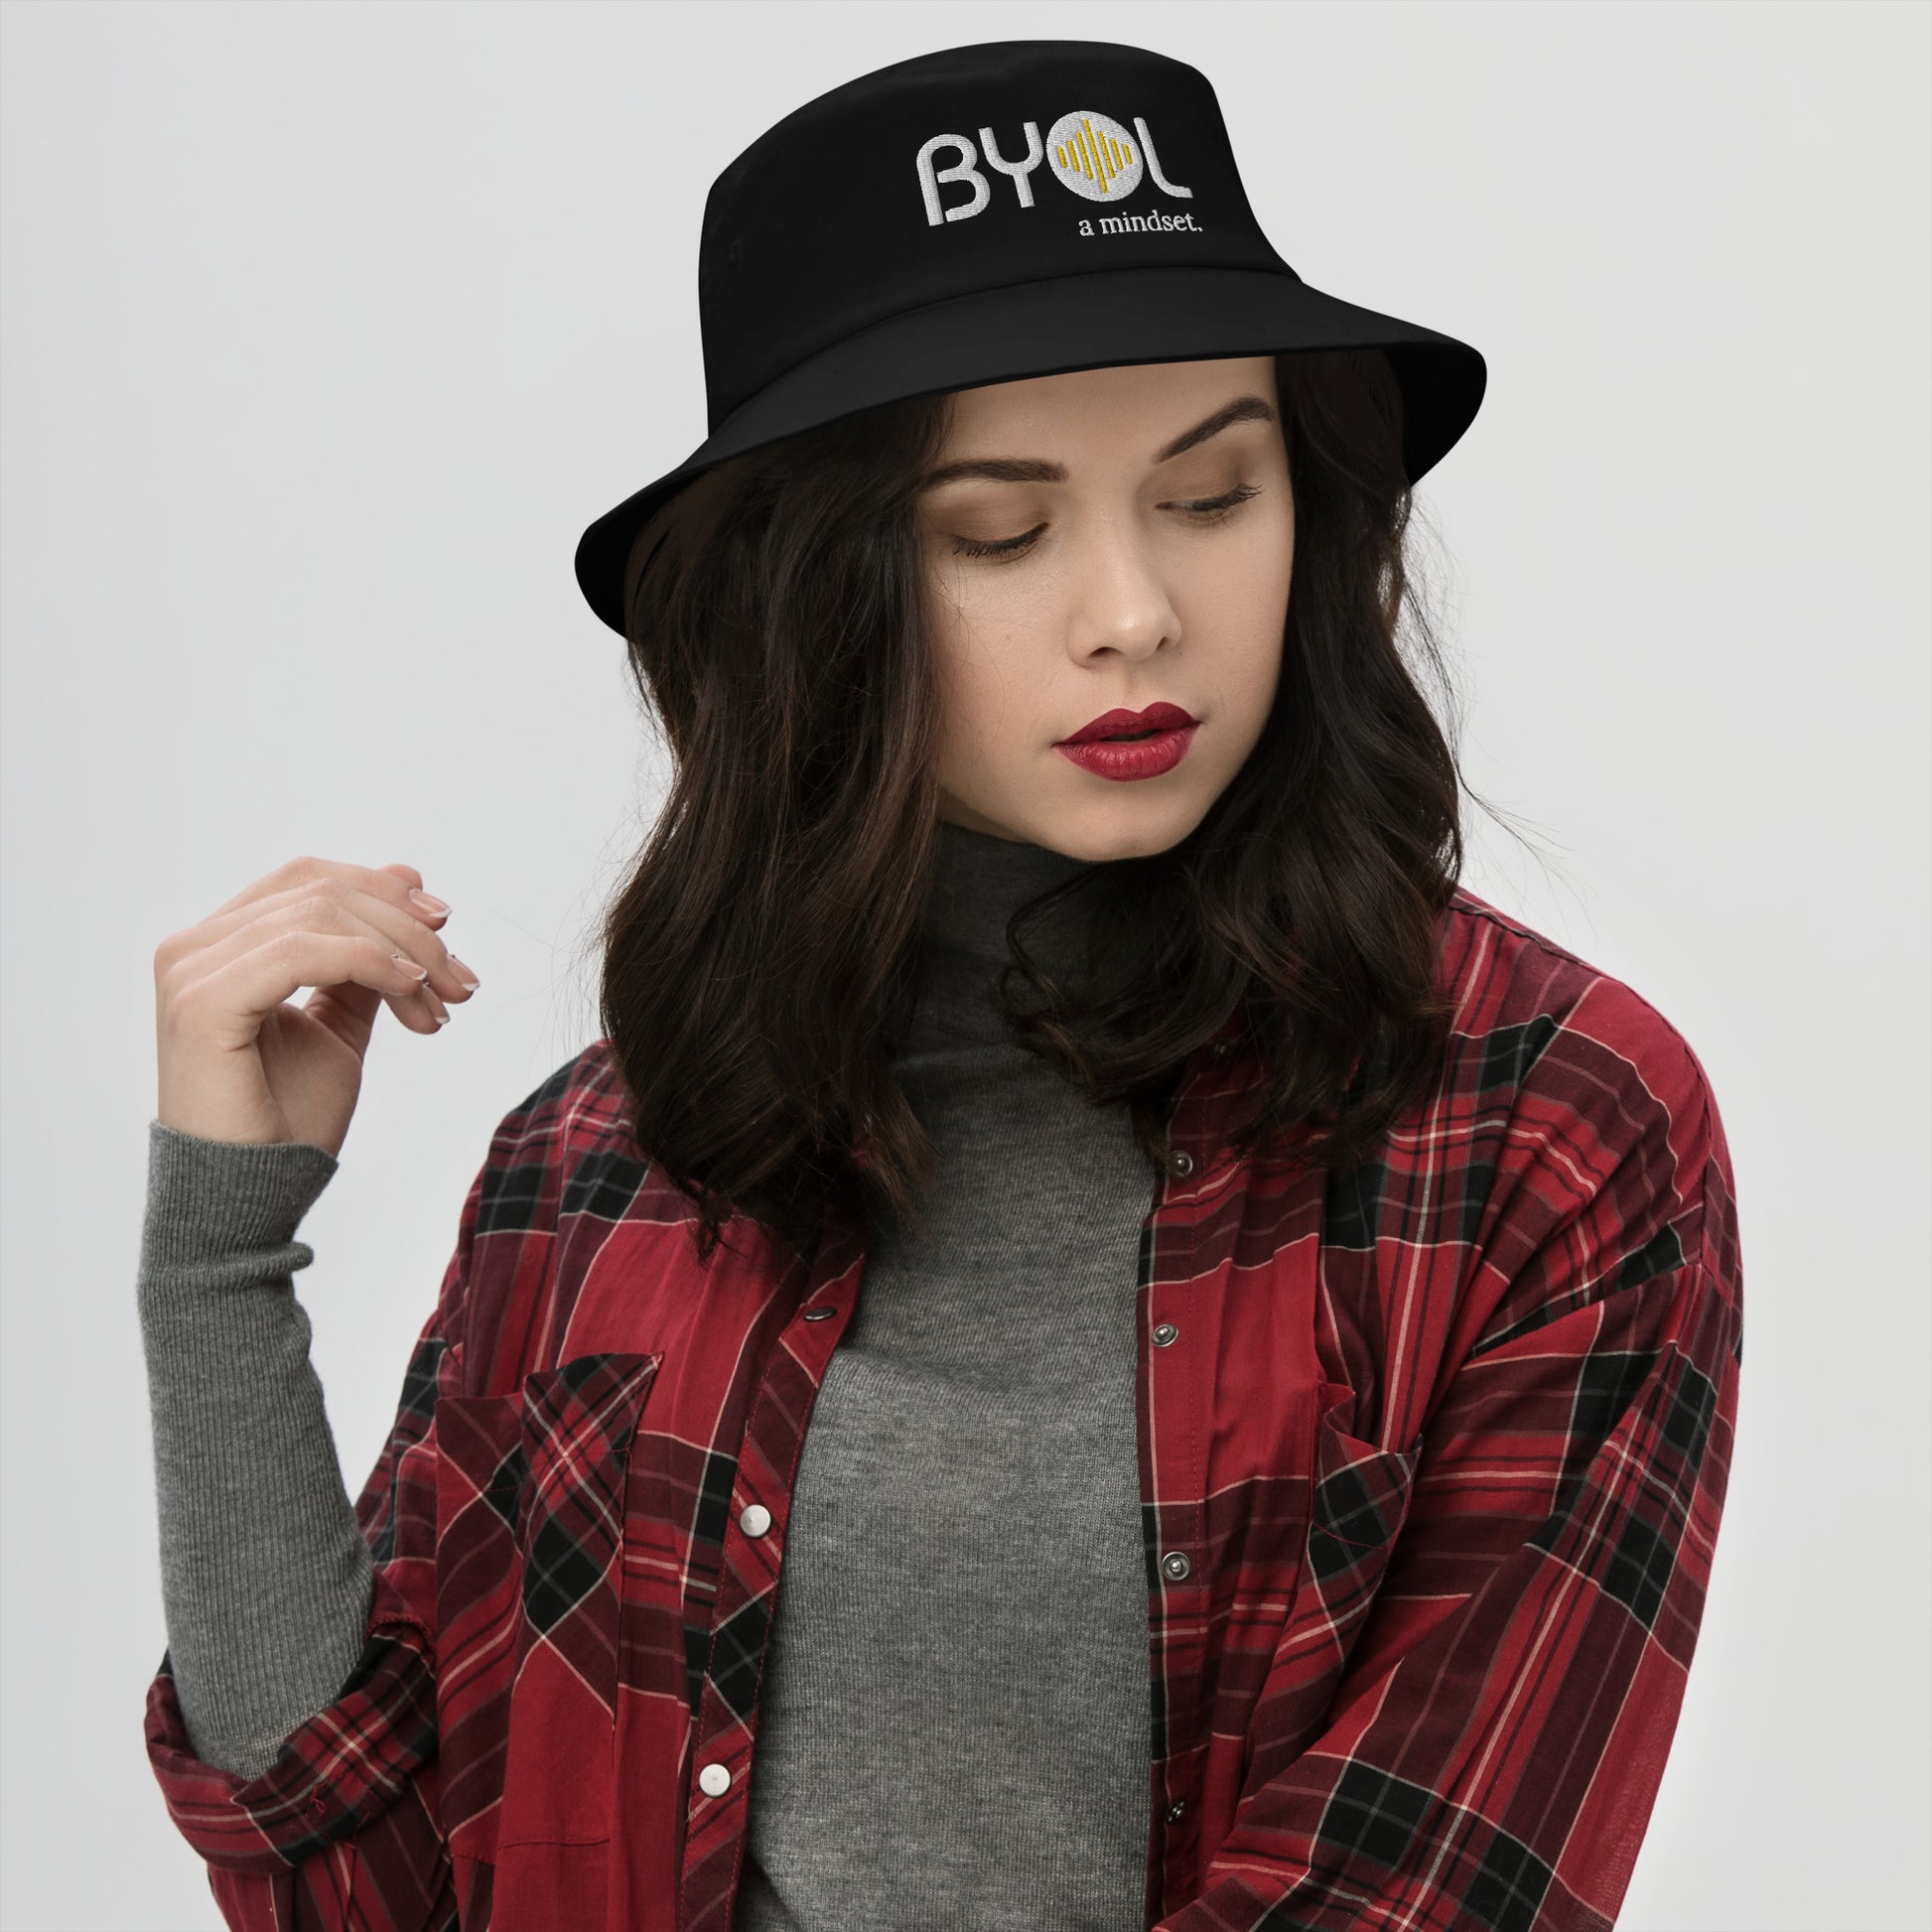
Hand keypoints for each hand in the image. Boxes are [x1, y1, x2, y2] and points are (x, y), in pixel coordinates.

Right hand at [153, 855, 478, 1158]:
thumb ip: (367, 955)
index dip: (384, 891)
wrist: (250, 1197)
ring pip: (321, 915)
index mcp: (219, 944)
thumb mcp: (342, 1020)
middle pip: (321, 891)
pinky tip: (410, 994)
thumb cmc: (287, 1117)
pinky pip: (302, 951)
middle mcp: (193, 947)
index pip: (309, 880)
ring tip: (441, 1001)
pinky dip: (371, 963)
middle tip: (460, 981)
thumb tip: (409, 876)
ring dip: (401, 953)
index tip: (446, 929)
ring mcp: (190, 971)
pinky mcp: (202, 1002)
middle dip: (407, 929)